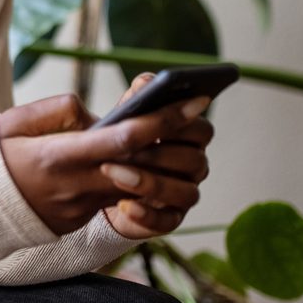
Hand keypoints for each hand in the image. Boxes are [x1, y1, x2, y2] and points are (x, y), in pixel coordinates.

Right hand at [0, 87, 211, 235]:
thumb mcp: (12, 123)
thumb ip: (56, 111)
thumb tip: (93, 113)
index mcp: (57, 157)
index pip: (123, 140)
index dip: (163, 121)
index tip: (192, 101)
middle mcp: (75, 186)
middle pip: (144, 167)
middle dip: (178, 141)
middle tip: (200, 114)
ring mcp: (80, 208)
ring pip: (139, 188)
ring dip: (164, 166)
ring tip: (175, 139)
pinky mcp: (80, 220)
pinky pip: (117, 199)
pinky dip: (135, 180)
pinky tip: (144, 161)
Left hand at [100, 73, 213, 238]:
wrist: (101, 181)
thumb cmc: (119, 141)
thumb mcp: (124, 117)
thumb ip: (137, 98)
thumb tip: (147, 81)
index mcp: (188, 137)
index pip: (202, 129)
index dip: (183, 123)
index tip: (159, 117)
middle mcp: (193, 166)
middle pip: (195, 160)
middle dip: (162, 153)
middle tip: (129, 148)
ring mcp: (184, 194)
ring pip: (186, 192)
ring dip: (150, 182)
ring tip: (114, 172)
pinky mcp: (168, 219)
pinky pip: (167, 222)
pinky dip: (147, 214)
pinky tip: (123, 204)